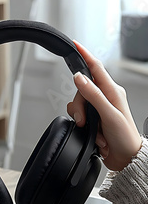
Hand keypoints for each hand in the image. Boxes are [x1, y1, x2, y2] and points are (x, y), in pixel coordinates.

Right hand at [67, 41, 141, 170]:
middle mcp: (105, 98)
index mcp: (112, 91)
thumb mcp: (109, 115)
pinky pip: (80, 118)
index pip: (95, 67)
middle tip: (83, 121)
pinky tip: (96, 137)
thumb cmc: (125, 138)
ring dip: (83, 121)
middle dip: (78, 107)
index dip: (84, 55)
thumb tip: (79, 77)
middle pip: (81, 90)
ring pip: (78, 106)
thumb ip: (93, 95)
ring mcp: (99, 109)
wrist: (127, 159)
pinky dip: (85, 129)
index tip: (74, 44)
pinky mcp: (94, 121)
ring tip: (94, 133)